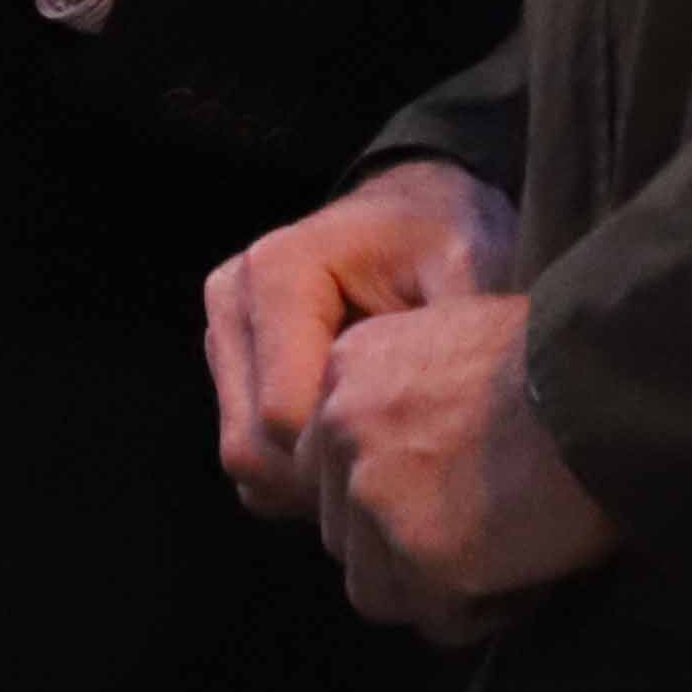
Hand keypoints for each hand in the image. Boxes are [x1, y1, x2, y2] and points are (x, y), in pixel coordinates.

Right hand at [207, 160, 515, 518]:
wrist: (418, 208)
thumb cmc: (447, 237)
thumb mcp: (467, 271)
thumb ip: (450, 340)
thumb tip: (452, 422)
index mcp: (277, 273)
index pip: (284, 418)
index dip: (351, 462)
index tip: (420, 459)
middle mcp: (233, 301)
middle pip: (253, 448)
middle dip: (328, 481)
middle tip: (406, 476)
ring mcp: (225, 335)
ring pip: (246, 460)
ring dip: (313, 484)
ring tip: (387, 457)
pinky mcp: (231, 366)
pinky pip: (251, 459)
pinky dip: (300, 478)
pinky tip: (360, 452)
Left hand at [300, 295, 617, 643]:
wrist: (611, 390)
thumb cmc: (562, 360)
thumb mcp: (456, 340)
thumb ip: (408, 397)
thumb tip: (410, 464)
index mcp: (347, 368)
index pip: (324, 467)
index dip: (382, 496)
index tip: (442, 496)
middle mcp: (341, 428)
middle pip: (342, 531)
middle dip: (402, 548)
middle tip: (479, 537)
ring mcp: (376, 495)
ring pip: (375, 586)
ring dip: (433, 589)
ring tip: (503, 562)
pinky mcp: (423, 555)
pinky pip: (435, 621)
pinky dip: (477, 615)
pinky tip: (523, 580)